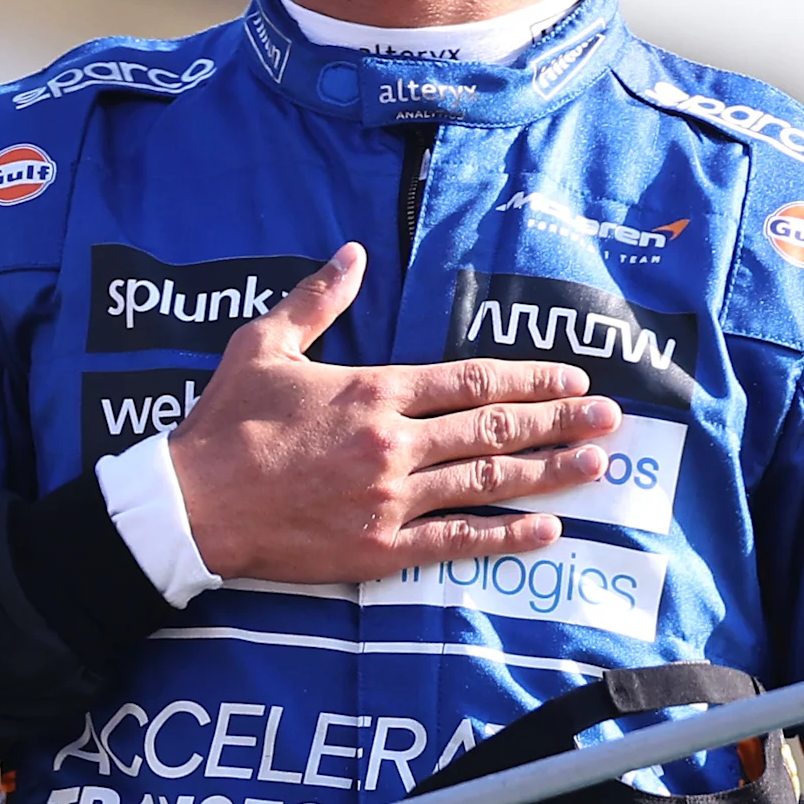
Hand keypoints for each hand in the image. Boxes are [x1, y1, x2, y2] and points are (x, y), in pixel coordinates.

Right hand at [167, 243, 618, 585]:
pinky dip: (504, 534)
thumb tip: (351, 255)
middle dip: (558, 421)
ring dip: (548, 472)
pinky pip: (456, 542)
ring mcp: (391, 499)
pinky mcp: (380, 549)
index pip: (470, 381)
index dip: (527, 379)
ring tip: (596, 465)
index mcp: (373, 391)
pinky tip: (546, 529)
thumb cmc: (227, 423)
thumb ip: (316, 300)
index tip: (570, 377)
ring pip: (486, 480)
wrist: (194, 505)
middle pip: (493, 428)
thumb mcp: (264, 344)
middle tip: (609, 418)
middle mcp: (393, 443)